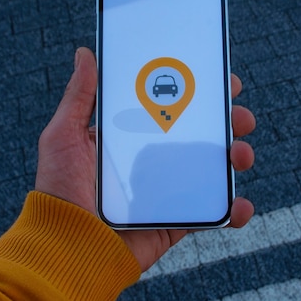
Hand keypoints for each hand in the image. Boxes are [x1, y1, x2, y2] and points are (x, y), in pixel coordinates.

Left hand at [35, 47, 255, 271]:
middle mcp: (152, 161)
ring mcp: (167, 191)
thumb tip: (85, 54)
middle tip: (240, 115)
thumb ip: (79, 97)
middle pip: (199, 135)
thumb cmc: (59, 190)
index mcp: (130, 137)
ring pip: (212, 169)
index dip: (197, 92)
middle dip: (227, 122)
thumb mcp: (63, 135)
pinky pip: (211, 213)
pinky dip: (233, 210)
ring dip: (237, 157)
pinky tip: (240, 205)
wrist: (65, 247)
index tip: (219, 79)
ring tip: (242, 154)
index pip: (170, 107)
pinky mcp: (174, 221)